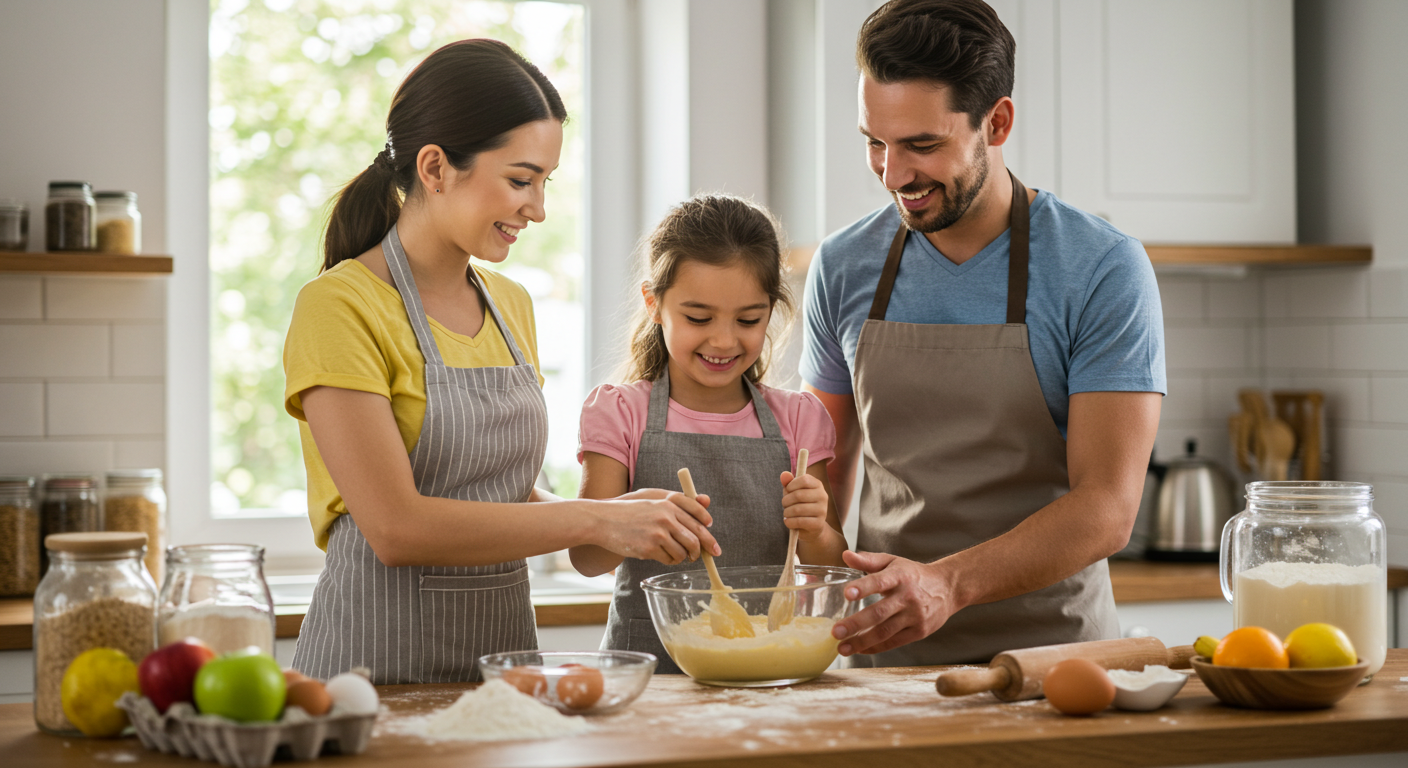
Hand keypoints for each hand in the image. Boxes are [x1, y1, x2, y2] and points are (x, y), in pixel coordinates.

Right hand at [593, 489, 720, 564]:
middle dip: (703, 550)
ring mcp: (658, 533)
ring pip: (684, 552)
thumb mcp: (652, 501)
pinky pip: (670, 559)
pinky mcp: (649, 548)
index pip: (699, 514)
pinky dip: (670, 561)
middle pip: (696, 537)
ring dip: (684, 557)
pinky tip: (662, 556)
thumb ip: (676, 505)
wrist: (603, 520)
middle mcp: (666, 517)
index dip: (709, 530)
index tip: (713, 542)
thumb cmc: (628, 511)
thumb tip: (706, 511)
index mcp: (669, 503)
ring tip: (677, 555)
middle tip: (704, 556)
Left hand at [779, 470, 829, 542]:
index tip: (788, 491)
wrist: (812, 527)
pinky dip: (789, 522)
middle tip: (784, 505)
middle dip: (786, 501)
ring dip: (786, 512)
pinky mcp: (819, 524)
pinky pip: (799, 521)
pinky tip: (788, 521)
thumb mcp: (794, 492)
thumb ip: (788, 483)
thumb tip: (784, 474)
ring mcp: (822, 510)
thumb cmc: (801, 505)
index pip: (804, 480)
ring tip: (786, 514)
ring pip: (797, 509)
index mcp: (818, 485)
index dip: (791, 485)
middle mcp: (823, 496)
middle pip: (798, 495)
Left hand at [830, 550, 957, 655]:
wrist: (948, 588)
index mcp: (900, 576)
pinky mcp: (919, 632)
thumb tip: (845, 555)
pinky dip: (875, 647)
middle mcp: (908, 597)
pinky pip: (893, 642)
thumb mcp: (893, 562)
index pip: (880, 581)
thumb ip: (868, 561)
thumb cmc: (913, 574)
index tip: (846, 594)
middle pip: (880, 612)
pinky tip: (859, 650)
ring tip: (841, 647)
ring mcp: (914, 616)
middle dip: (856, 623)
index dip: (863, 587)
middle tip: (836, 631)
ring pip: (885, 632)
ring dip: (862, 642)